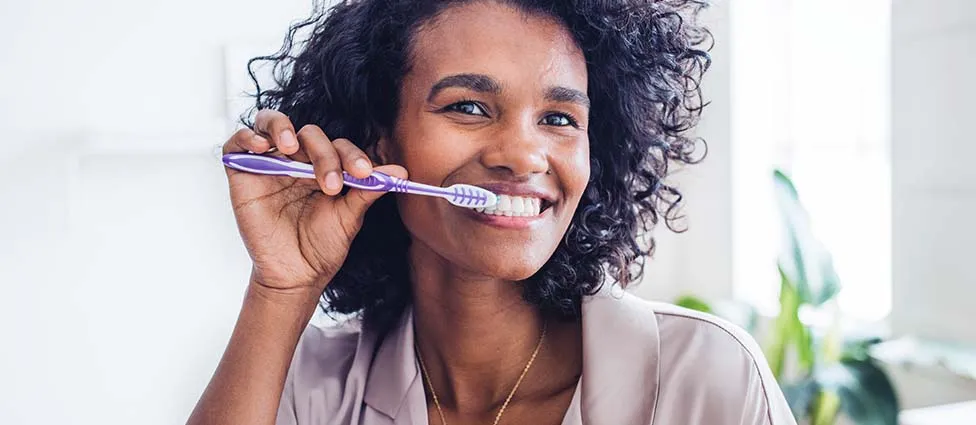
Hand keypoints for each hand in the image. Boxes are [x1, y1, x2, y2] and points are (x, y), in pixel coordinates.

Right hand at [222, 109, 405, 296]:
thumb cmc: (322, 246)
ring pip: (271, 124)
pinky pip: (237, 143)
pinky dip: (247, 137)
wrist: (295, 275)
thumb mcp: (349, 217)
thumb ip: (369, 191)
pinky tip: (262, 147)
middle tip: (332, 184)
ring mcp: (269, 164)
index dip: (352, 155)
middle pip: (310, 135)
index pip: (339, 146)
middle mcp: (297, 160)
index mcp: (325, 166)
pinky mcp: (242, 172)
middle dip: (324, 155)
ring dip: (281, 128)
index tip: (365, 174)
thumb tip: (401, 172)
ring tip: (291, 146)